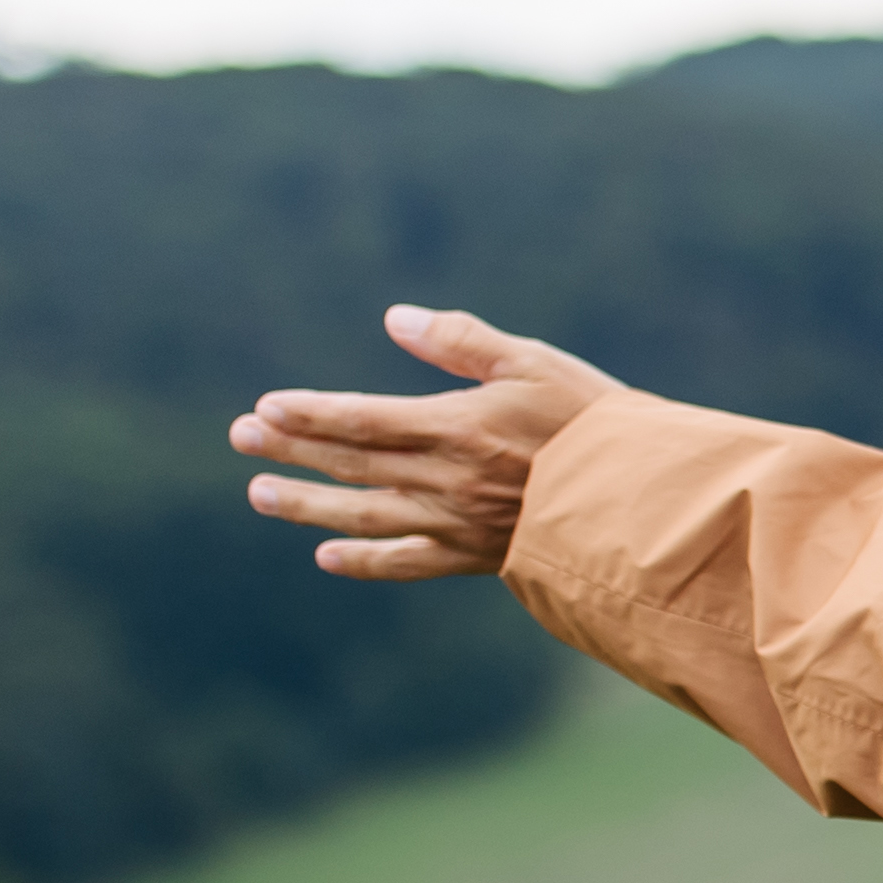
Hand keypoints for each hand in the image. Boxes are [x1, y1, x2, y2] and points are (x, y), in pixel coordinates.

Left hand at [231, 304, 626, 581]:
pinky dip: (365, 562)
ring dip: (308, 506)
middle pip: (351, 464)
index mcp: (456, 428)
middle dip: (290, 450)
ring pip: (365, 515)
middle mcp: (445, 480)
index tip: (264, 409)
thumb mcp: (535, 363)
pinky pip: (409, 563)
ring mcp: (457, 523)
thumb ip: (462, 342)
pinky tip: (328, 557)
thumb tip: (396, 319)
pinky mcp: (476, 555)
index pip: (364, 419)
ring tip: (261, 495)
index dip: (310, 414)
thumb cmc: (594, 424)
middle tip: (239, 439)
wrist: (643, 503)